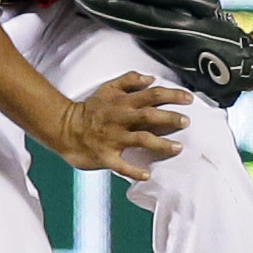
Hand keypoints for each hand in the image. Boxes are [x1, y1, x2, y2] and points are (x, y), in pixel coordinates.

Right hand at [54, 72, 189, 182]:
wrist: (65, 127)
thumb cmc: (90, 109)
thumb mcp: (108, 88)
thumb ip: (129, 80)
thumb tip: (150, 78)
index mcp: (123, 102)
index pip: (151, 95)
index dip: (171, 95)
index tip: (188, 98)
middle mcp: (120, 119)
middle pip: (149, 116)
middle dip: (169, 118)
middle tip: (186, 121)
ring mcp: (113, 138)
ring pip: (140, 139)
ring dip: (160, 144)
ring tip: (177, 148)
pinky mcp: (106, 156)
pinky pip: (121, 165)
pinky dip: (134, 170)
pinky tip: (147, 174)